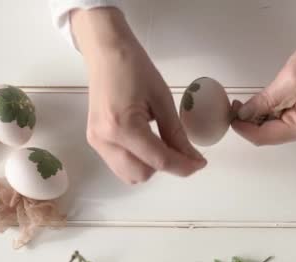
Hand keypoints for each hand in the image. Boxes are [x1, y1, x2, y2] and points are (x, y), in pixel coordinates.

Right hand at [72, 8, 205, 183]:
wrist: (106, 52)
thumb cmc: (135, 68)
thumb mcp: (162, 99)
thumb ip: (176, 133)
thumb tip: (192, 158)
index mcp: (122, 126)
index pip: (159, 160)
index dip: (184, 166)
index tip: (201, 163)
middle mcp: (105, 139)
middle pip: (143, 174)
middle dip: (165, 166)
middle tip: (180, 148)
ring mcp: (96, 142)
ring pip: (130, 175)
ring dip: (150, 166)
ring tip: (161, 143)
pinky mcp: (94, 141)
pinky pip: (120, 165)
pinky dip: (138, 161)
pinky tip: (146, 142)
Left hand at [232, 4, 295, 144]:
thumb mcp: (291, 79)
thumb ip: (265, 102)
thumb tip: (244, 116)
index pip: (266, 137)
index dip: (244, 128)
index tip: (229, 113)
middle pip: (271, 134)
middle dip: (251, 122)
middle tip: (236, 104)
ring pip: (277, 126)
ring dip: (260, 115)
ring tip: (247, 100)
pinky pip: (286, 117)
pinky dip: (271, 110)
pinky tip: (264, 99)